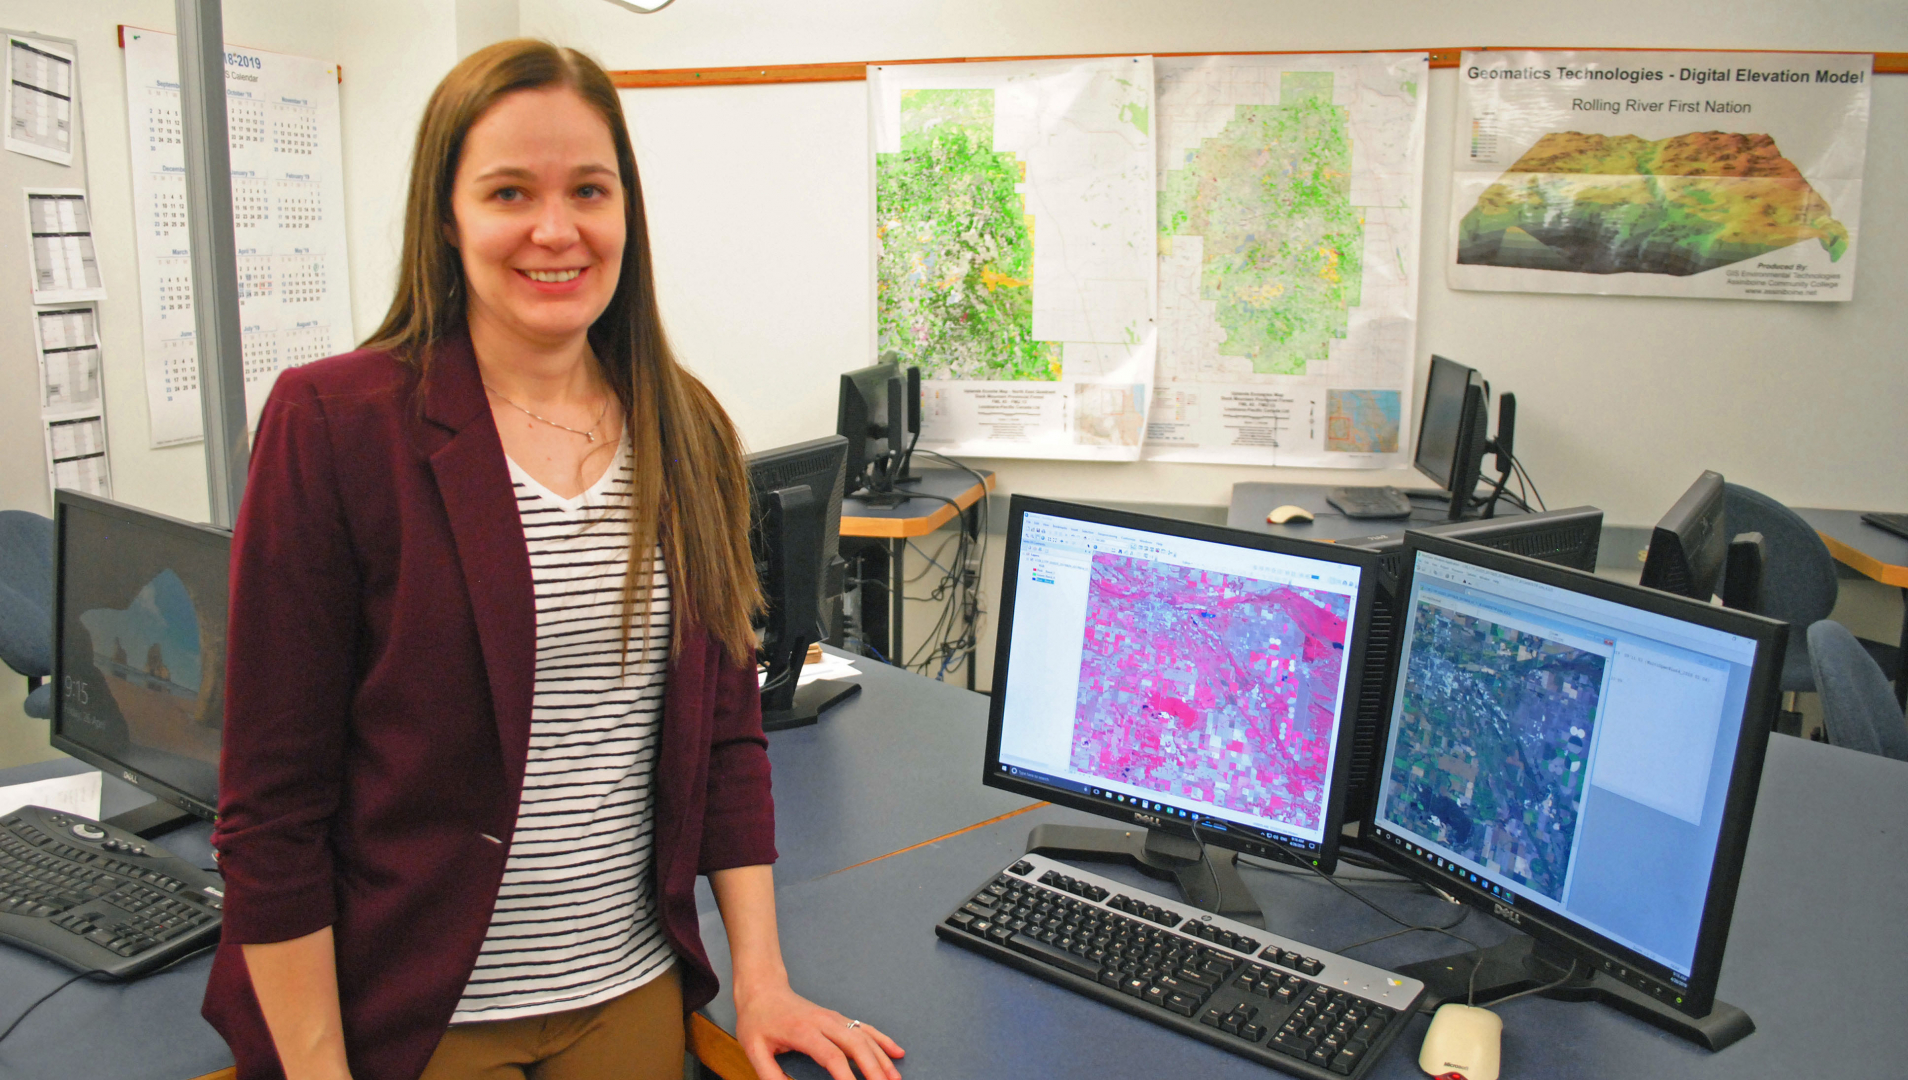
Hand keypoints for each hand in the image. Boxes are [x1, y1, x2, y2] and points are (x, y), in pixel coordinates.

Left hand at [734, 980, 903, 1079]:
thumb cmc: (757, 1020)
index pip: (831, 1056)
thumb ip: (770, 1074)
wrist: (762, 989)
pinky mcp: (838, 1018)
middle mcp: (824, 1022)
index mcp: (804, 1031)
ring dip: (882, 1058)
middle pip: (856, 1045)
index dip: (846, 1077)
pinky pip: (866, 1028)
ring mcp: (834, 1018)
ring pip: (865, 1037)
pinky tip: (897, 1052)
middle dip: (874, 1069)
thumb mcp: (754, 1049)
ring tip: (895, 1078)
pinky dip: (883, 1041)